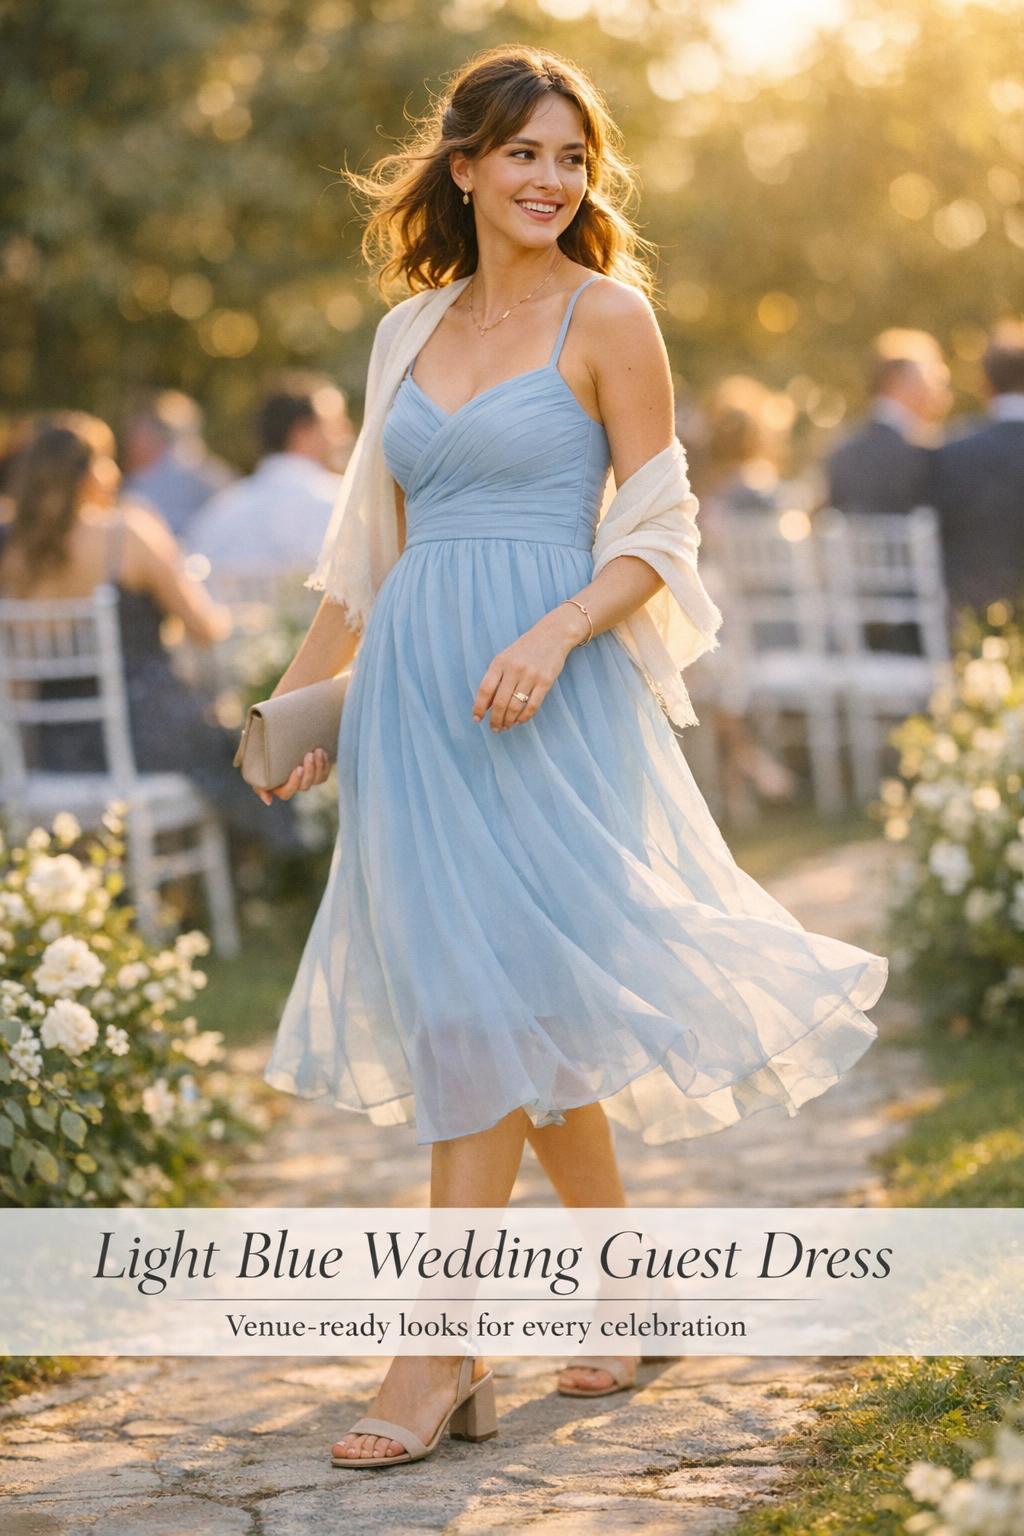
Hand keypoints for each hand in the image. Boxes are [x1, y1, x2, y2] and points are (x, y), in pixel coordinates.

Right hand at [252, 748, 330, 805]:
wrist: (274, 743)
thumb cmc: (262, 759)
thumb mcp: (255, 773)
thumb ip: (259, 787)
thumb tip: (269, 802)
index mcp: (280, 788)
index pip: (287, 792)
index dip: (295, 783)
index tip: (298, 768)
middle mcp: (295, 786)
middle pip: (305, 785)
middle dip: (309, 770)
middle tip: (309, 754)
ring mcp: (307, 779)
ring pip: (317, 780)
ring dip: (319, 766)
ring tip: (317, 751)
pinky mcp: (316, 772)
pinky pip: (324, 774)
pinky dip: (325, 764)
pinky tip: (323, 752)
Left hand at [472, 605, 588, 731]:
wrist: (552, 635)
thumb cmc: (525, 649)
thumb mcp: (505, 658)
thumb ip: (495, 679)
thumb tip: (486, 706)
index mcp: (500, 662)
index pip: (485, 689)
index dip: (479, 707)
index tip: (477, 719)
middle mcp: (514, 669)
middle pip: (500, 702)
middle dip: (496, 720)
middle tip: (495, 729)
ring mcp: (531, 675)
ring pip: (515, 706)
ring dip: (509, 721)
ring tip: (506, 727)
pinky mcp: (546, 681)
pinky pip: (532, 705)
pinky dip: (524, 717)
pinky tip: (520, 721)